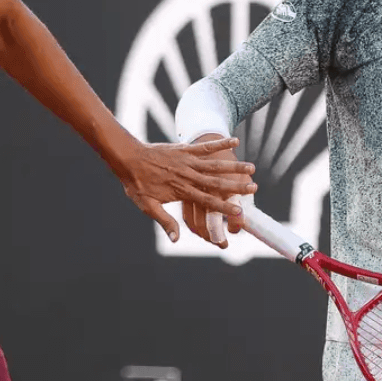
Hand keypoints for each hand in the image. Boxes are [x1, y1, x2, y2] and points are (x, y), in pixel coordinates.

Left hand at [116, 136, 256, 241]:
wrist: (128, 158)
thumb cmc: (137, 184)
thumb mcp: (148, 206)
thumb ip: (165, 221)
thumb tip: (176, 239)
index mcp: (181, 191)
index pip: (206, 201)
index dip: (223, 208)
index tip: (238, 212)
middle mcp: (187, 176)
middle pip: (216, 183)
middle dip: (236, 187)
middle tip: (253, 188)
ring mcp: (187, 161)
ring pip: (214, 165)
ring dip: (233, 167)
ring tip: (251, 167)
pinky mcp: (184, 149)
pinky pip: (205, 147)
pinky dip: (219, 143)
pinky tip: (234, 140)